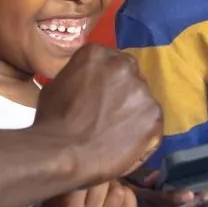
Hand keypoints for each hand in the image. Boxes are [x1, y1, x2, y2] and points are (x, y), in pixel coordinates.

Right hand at [33, 46, 161, 181]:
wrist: (63, 152)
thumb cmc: (52, 121)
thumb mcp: (57, 85)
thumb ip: (78, 76)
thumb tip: (85, 83)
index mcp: (98, 53)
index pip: (110, 61)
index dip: (106, 81)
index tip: (100, 96)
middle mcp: (125, 65)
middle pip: (130, 76)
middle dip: (122, 92)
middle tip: (109, 113)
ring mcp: (143, 90)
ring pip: (142, 99)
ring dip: (132, 112)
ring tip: (115, 132)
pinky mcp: (155, 115)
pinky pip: (151, 122)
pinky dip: (142, 132)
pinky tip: (125, 143)